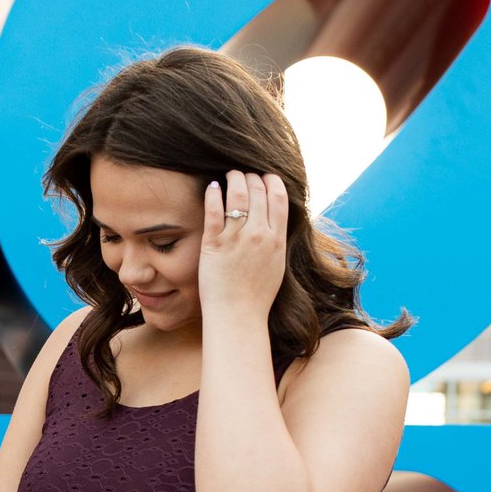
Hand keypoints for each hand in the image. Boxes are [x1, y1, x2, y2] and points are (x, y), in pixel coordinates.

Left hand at [198, 169, 287, 329]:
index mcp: (276, 240)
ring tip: (229, 176)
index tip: (265, 177)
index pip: (278, 197)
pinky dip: (213, 194)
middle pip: (258, 191)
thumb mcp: (276, 265)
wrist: (237, 316)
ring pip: (237, 196)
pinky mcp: (214, 244)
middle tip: (244, 175)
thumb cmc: (256, 296)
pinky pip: (214, 211)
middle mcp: (258, 235)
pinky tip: (212, 186)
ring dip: (234, 179)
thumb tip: (275, 222)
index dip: (271, 181)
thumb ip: (276, 240)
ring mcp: (236, 239)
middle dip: (251, 177)